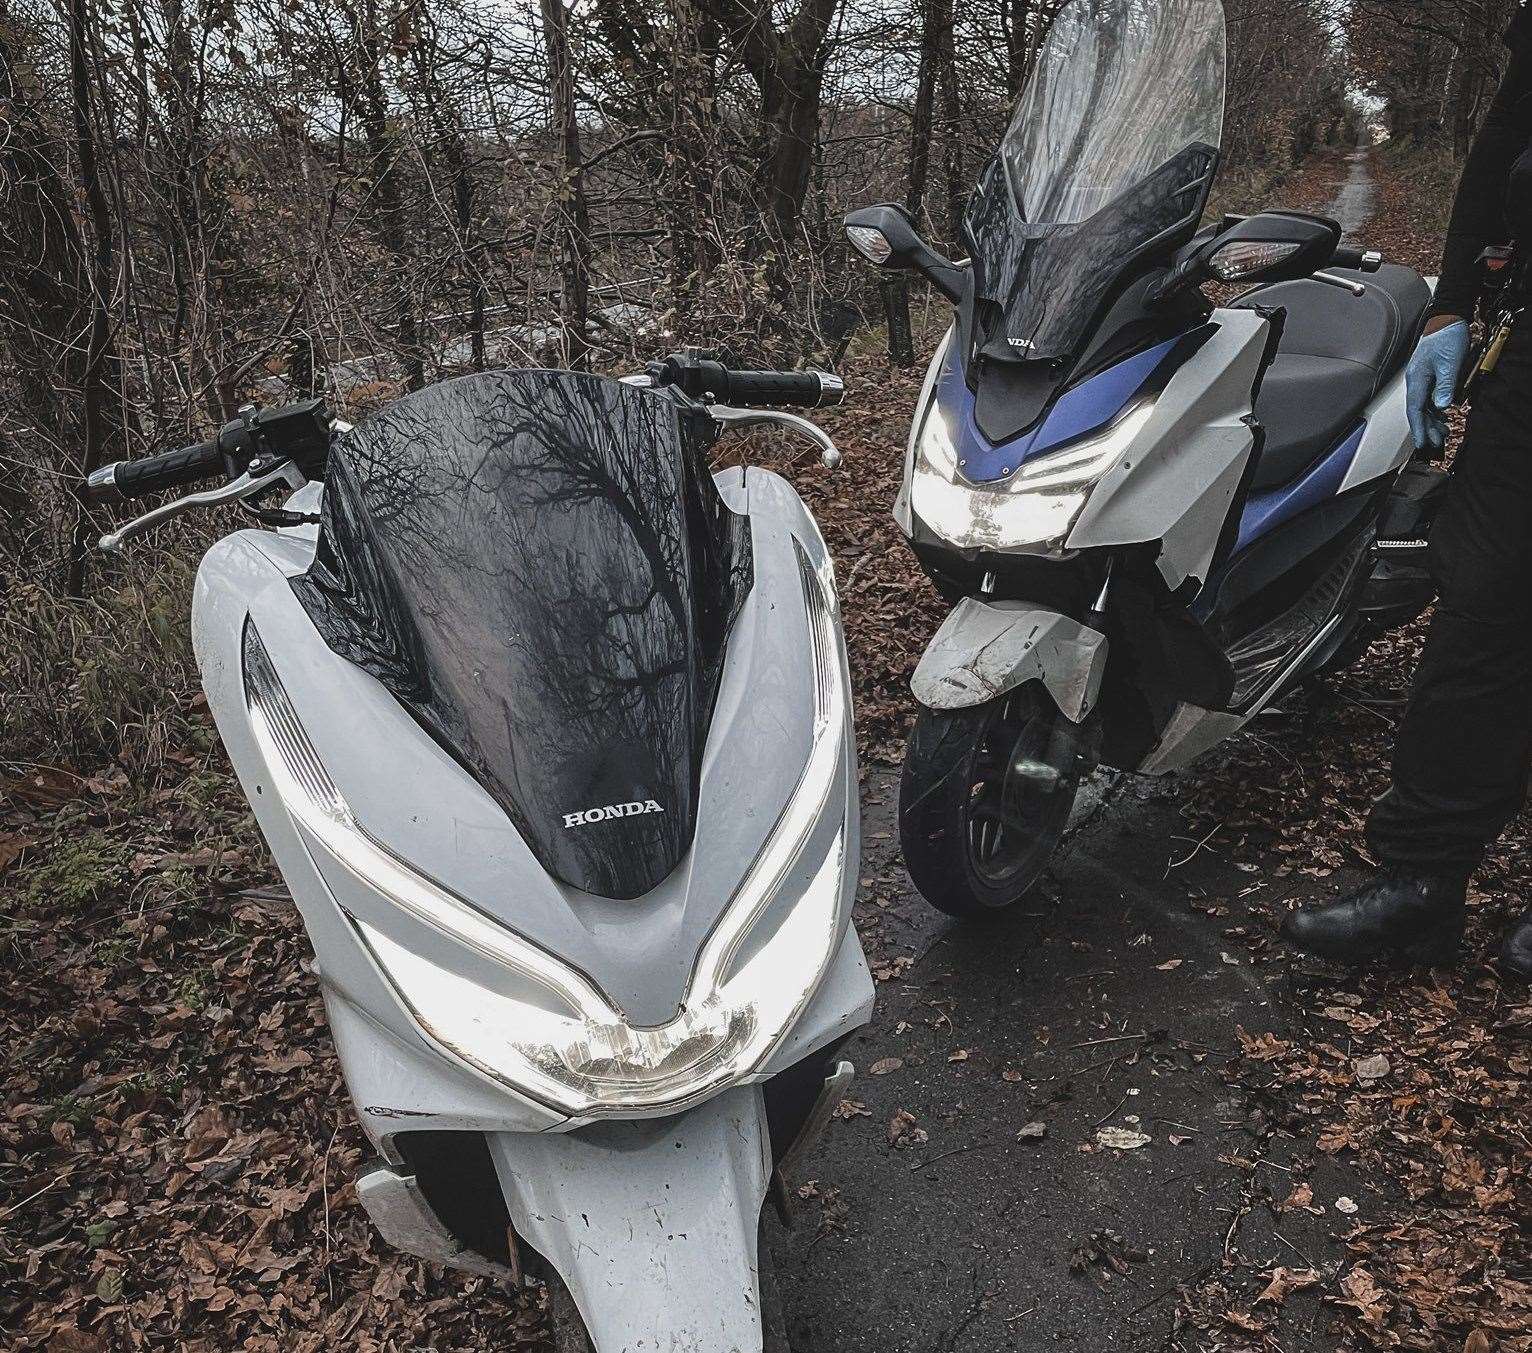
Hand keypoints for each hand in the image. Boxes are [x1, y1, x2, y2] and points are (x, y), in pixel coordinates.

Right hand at [1405, 317, 1470, 452]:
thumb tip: (1441, 406)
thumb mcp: (1450, 362)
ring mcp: (1422, 379)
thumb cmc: (1446, 337)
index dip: (1419, 428)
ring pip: (1424, 406)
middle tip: (1436, 443)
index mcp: (1417, 380)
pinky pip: (1429, 398)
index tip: (1422, 443)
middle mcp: (1416, 382)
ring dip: (1432, 421)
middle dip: (1426, 429)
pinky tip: (1443, 416)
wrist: (1446, 319)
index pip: (1415, 410)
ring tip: (1442, 433)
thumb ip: (1445, 386)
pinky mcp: (1429, 376)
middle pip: (1418, 411)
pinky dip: (1436, 410)